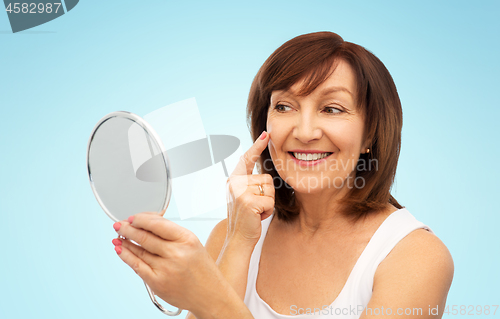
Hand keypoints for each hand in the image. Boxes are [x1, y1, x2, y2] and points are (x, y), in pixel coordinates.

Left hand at [112, 212, 226, 315]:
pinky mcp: (157, 282)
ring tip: (118, 236)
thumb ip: (172, 234)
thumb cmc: (202, 270)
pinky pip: (136, 265)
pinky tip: (121, 250)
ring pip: (138, 250)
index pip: (157, 224)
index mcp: (187, 239)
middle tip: (119, 225)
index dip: (141, 219)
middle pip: (144, 236)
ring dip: (124, 242)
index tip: (133, 218)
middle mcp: (176, 253)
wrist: (210, 295)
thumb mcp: (193, 244)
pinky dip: (126, 256)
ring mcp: (165, 269)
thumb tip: (147, 224)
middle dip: (128, 228)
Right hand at [225, 131, 274, 245]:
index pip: (247, 159)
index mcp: (234, 179)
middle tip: (255, 207)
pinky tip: (257, 216)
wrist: (239, 238)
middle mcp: (234, 182)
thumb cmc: (246, 217)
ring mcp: (240, 191)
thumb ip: (249, 182)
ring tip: (255, 211)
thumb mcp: (244, 195)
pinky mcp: (248, 201)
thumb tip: (256, 167)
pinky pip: (270, 201)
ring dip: (268, 203)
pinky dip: (268, 211)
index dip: (257, 146)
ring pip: (270, 189)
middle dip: (267, 194)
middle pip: (266, 178)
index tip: (266, 134)